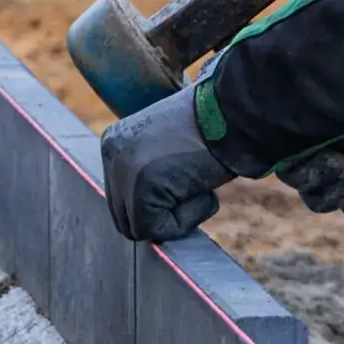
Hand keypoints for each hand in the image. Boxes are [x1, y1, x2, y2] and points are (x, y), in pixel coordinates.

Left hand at [101, 84, 234, 240]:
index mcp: (115, 142)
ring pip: (141, 227)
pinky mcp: (140, 189)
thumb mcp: (168, 144)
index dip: (158, 201)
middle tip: (194, 189)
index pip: (122, 196)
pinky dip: (187, 219)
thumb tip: (153, 209)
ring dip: (177, 217)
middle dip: (162, 213)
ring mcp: (123, 173)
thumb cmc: (212, 127)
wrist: (231, 113)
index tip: (185, 180)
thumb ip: (149, 171)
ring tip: (200, 187)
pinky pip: (159, 230)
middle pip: (125, 216)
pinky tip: (203, 190)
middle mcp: (112, 156)